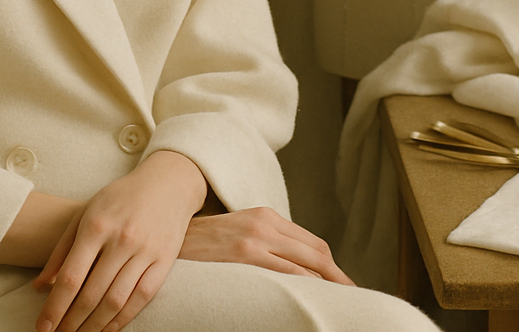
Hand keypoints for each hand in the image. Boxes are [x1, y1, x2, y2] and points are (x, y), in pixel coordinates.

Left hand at [31, 150, 206, 331]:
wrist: (167, 184)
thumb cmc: (119, 199)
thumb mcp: (85, 214)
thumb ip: (61, 250)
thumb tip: (39, 287)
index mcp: (96, 226)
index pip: (71, 276)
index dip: (55, 306)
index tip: (43, 326)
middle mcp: (121, 240)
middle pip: (92, 294)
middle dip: (72, 322)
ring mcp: (144, 252)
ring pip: (116, 301)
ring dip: (95, 326)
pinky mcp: (164, 262)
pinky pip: (141, 298)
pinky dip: (122, 319)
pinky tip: (107, 329)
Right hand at [179, 207, 353, 284]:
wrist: (167, 239)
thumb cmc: (201, 245)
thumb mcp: (237, 234)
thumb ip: (264, 242)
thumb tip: (292, 267)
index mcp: (265, 216)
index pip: (312, 242)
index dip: (332, 266)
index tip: (341, 284)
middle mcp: (265, 222)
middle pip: (317, 251)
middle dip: (338, 277)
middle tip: (351, 297)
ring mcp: (255, 237)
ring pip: (307, 262)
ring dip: (328, 284)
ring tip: (339, 303)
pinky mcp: (244, 254)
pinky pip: (288, 272)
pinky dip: (307, 285)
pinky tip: (313, 298)